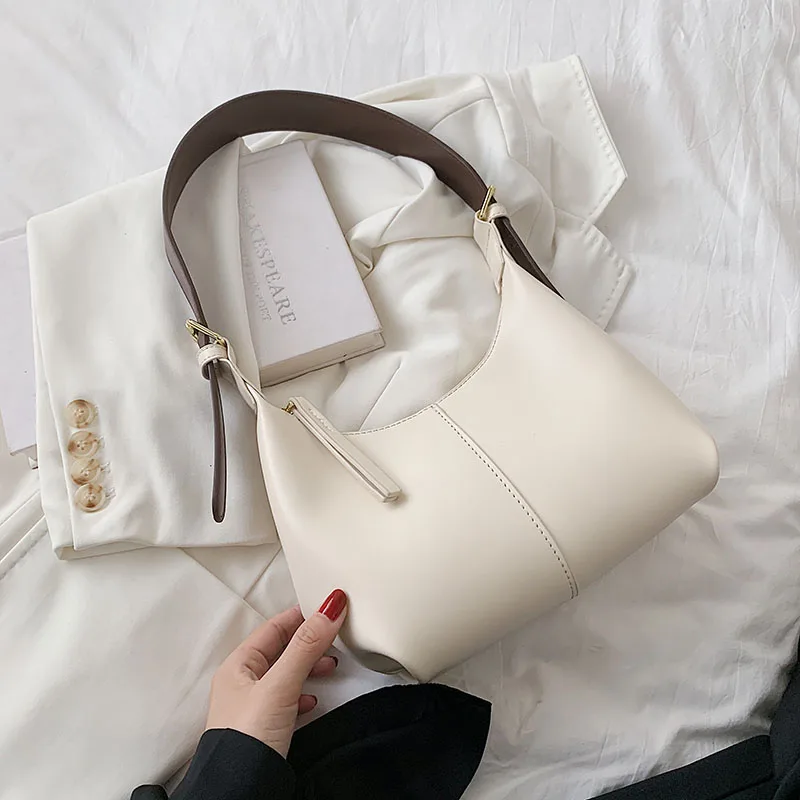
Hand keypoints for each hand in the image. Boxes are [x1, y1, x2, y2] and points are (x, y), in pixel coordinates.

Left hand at [205, 589, 347, 756]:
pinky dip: (303, 693)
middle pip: (280, 649)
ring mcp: (252, 707)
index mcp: (238, 665)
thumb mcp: (280, 685)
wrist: (239, 793)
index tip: (327, 607)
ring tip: (331, 664)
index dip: (301, 615)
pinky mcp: (264, 729)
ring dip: (309, 666)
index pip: (274, 627)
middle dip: (309, 641)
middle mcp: (242, 683)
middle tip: (335, 634)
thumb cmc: (247, 740)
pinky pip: (287, 700)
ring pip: (285, 675)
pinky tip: (313, 700)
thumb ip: (306, 646)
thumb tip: (329, 608)